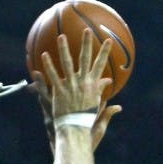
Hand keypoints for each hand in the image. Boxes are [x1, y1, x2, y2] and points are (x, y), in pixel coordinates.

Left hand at [30, 36, 120, 151]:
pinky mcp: (59, 92)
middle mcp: (83, 83)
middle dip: (86, 43)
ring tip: (61, 37)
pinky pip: (53, 76)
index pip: (101, 66)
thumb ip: (108, 110)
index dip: (104, 52)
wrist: (75, 133)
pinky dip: (48, 66)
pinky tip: (44, 55)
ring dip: (64, 49)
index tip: (107, 41)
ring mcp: (70, 86)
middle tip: (87, 30)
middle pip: (85, 59)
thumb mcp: (99, 116)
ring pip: (67, 64)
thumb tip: (118, 107)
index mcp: (93, 87)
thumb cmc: (87, 126)